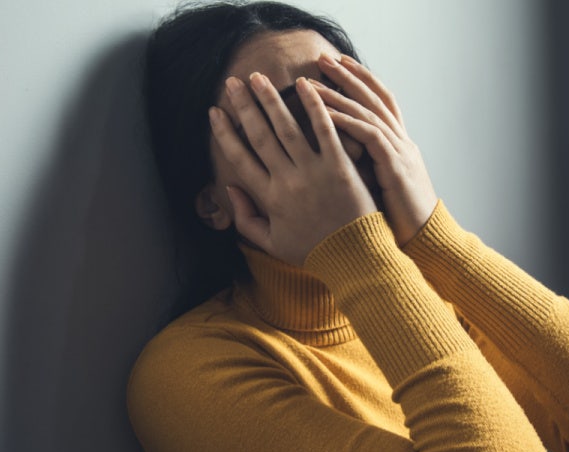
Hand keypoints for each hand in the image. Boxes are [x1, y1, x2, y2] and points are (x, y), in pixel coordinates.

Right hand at [211, 73, 376, 265]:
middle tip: (232, 82)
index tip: (214, 112)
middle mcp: (287, 181)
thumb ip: (246, 219)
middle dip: (243, 106)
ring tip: (258, 78)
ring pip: (287, 128)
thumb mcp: (272, 243)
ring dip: (270, 100)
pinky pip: (324, 130)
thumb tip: (230, 190)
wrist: (353, 257)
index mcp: (269, 198)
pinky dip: (314, 106)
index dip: (224, 133)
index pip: (239, 158)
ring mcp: (314, 172)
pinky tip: (304, 84)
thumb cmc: (314, 251)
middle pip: (260, 136)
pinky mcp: (340, 167)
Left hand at [313, 54, 438, 245]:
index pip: (381, 101)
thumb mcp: (380, 188)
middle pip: (375, 98)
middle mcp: (402, 142)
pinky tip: (324, 113)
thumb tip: (332, 159)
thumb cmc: (397, 223)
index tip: (338, 64)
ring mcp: (400, 153)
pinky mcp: (395, 167)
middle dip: (349, 76)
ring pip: (369, 112)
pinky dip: (346, 121)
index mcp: (400, 146)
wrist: (424, 242)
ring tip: (314, 82)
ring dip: (340, 94)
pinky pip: (369, 135)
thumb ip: (363, 167)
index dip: (362, 80)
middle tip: (323, 58)